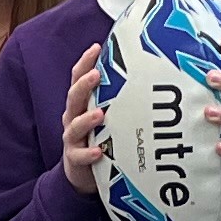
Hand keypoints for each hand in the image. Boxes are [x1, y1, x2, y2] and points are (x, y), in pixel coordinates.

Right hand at [57, 49, 107, 191]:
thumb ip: (117, 99)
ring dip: (86, 119)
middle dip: (84, 85)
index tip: (96, 48)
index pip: (79, 79)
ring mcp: (73, 138)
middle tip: (96, 75)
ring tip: (99, 114)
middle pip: (74, 97)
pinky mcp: (75, 159)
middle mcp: (74, 117)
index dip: (85, 63)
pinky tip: (98, 152)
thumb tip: (146, 77)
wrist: (82, 172)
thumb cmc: (99, 137)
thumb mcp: (107, 115)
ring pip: (75, 126)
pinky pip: (79, 156)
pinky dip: (88, 154)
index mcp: (81, 104)